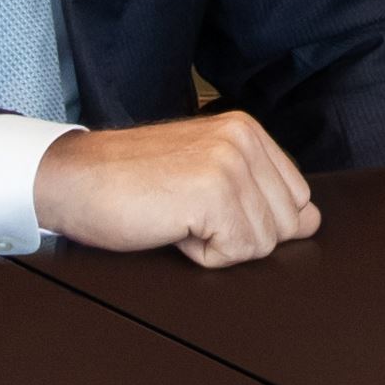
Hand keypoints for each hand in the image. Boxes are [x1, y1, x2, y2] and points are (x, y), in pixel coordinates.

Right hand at [35, 113, 323, 266]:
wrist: (72, 178)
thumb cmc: (129, 181)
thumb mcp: (203, 174)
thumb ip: (260, 193)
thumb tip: (311, 221)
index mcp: (247, 131)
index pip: (297, 198)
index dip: (254, 220)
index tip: (205, 207)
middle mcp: (244, 139)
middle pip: (286, 225)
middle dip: (238, 234)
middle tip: (186, 211)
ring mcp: (231, 164)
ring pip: (263, 243)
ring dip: (217, 244)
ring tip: (176, 216)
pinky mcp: (214, 193)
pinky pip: (235, 252)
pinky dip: (201, 254)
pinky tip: (172, 226)